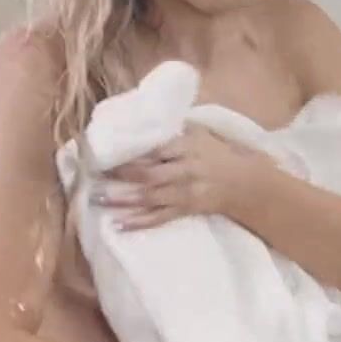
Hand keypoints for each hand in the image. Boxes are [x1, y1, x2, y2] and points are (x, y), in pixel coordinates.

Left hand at [95, 124, 268, 230]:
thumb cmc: (219, 153)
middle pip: (148, 175)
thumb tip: (142, 116)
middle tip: (94, 175)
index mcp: (186, 146)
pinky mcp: (184, 210)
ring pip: (149, 198)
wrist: (245, 183)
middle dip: (120, 176)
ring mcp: (184, 192)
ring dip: (122, 200)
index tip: (106, 149)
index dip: (130, 151)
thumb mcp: (201, 132)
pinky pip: (159, 218)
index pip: (154, 149)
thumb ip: (175, 127)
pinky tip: (118, 225)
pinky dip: (138, 223)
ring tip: (97, 200)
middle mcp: (184, 170)